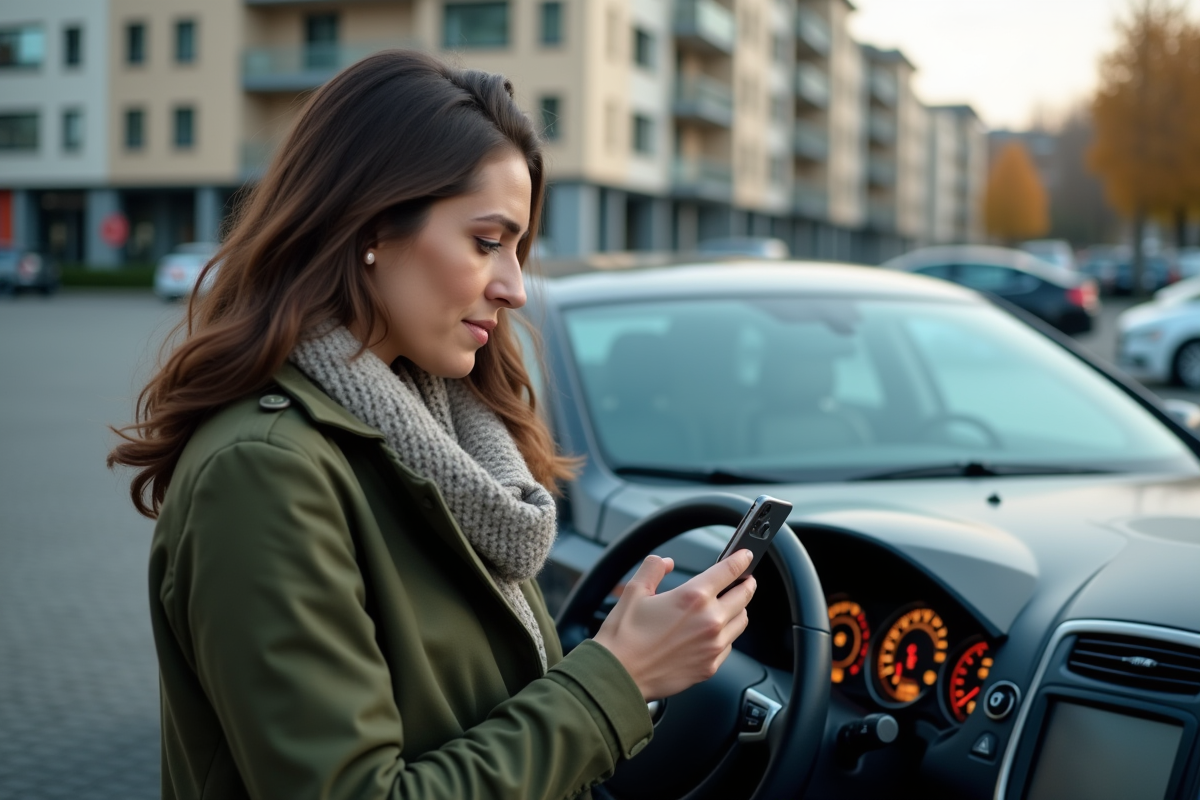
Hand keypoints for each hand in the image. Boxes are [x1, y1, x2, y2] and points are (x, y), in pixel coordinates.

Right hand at [593, 550, 756, 700]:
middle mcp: (710, 620)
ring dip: (739, 609)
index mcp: (693, 597)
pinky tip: (714, 633)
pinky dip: (726, 635)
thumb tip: (665, 562)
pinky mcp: (710, 666)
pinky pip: (729, 645)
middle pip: (743, 596)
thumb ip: (653, 568)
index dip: (740, 560)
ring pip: (741, 621)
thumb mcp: (634, 591)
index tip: (745, 556)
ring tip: (730, 606)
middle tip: (745, 580)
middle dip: (746, 584)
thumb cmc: (624, 637)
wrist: (619, 676)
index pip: (729, 571)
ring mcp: (713, 646)